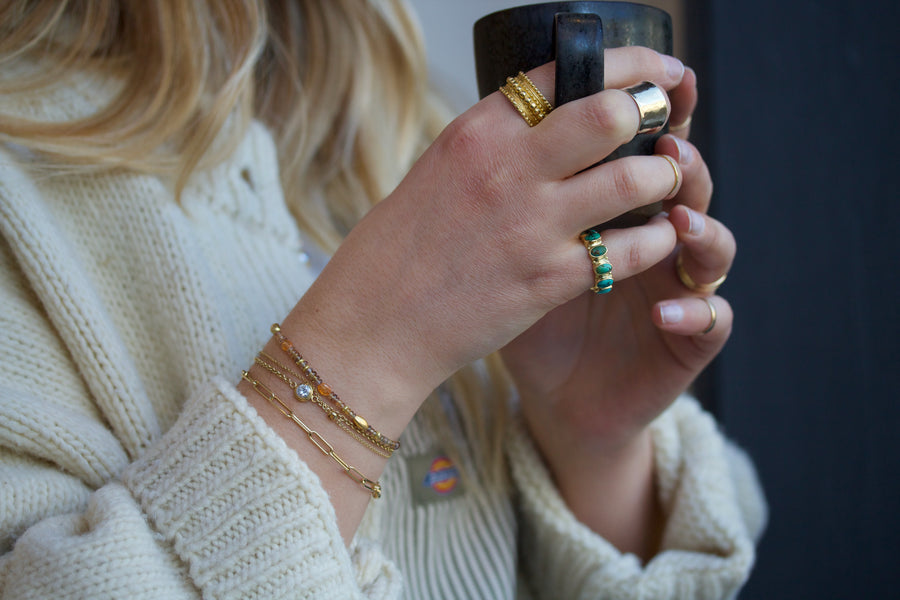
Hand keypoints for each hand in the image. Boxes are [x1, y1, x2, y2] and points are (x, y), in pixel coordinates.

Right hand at [259, 46, 691, 540]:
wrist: (374, 327)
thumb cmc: (397, 253)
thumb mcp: (438, 174)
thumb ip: (496, 148)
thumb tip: (548, 128)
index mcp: (477, 131)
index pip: (566, 71)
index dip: (626, 64)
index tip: (656, 70)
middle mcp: (508, 167)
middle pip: (611, 112)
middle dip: (651, 112)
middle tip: (665, 124)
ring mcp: (533, 224)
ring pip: (636, 178)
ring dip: (667, 175)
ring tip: (669, 181)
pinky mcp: (551, 279)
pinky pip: (632, 249)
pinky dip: (656, 239)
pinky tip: (656, 238)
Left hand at [499, 61, 733, 555]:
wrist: (551, 393)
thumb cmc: (530, 314)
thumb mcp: (517, 250)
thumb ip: (524, 198)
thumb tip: (500, 131)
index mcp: (620, 209)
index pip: (644, 152)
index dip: (656, 120)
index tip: (653, 84)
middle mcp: (659, 240)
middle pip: (687, 186)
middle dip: (683, 162)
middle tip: (668, 145)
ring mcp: (680, 287)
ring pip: (713, 245)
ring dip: (700, 227)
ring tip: (677, 219)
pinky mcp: (689, 340)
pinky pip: (709, 320)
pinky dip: (692, 312)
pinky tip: (664, 310)